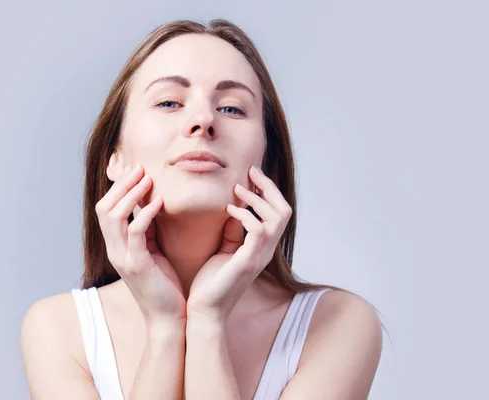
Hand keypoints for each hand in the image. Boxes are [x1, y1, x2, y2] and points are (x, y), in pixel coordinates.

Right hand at [95, 164, 186, 325]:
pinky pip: (135, 233)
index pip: (106, 210)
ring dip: (130, 194)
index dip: (118, 189)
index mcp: (117, 247)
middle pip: (104, 209)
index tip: (136, 171)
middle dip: (121, 185)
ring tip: (147, 178)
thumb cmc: (165, 285)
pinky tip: (160, 202)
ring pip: (114, 217)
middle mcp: (114, 251)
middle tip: (140, 168)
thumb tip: (154, 203)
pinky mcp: (137, 265)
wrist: (168, 318)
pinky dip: (145, 214)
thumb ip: (149, 230)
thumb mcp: (153, 252)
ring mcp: (123, 258)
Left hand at [186, 165, 292, 323]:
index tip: (251, 175)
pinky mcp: (247, 262)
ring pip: (276, 218)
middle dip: (269, 187)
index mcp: (261, 248)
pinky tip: (229, 210)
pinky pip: (258, 231)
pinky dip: (246, 215)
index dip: (268, 191)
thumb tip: (233, 208)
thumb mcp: (224, 251)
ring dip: (257, 199)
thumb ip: (233, 232)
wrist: (204, 312)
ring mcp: (259, 257)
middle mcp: (266, 251)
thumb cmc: (211, 284)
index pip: (278, 213)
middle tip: (250, 172)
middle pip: (284, 211)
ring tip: (237, 190)